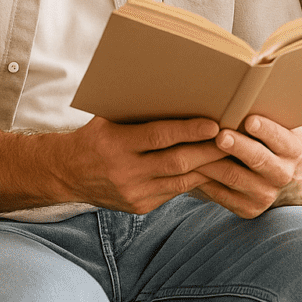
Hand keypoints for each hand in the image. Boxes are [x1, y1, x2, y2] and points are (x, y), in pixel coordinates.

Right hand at [53, 117, 229, 212]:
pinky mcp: (140, 207)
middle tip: (235, 138)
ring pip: (180, 181)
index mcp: (114, 144)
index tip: (214, 124)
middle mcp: (124, 172)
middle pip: (176, 162)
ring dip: (208, 167)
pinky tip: (212, 169)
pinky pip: (175, 192)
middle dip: (208, 150)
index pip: (158, 136)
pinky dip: (195, 180)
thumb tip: (180, 94)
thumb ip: (138, 111)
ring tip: (232, 154)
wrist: (67, 174)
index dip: (188, 131)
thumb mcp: (109, 118)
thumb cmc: (94, 136)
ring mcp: (133, 193)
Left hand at [194, 115, 301, 218]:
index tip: (250, 119)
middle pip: (257, 160)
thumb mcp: (291, 126)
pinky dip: (205, 181)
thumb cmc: (289, 142)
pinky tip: (191, 166)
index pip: (281, 139)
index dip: (266, 130)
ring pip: (234, 178)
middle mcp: (283, 175)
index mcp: (294, 150)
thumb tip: (248, 85)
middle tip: (220, 135)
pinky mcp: (250, 209)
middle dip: (237, 147)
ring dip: (212, 162)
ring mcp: (266, 195)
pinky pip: (222, 195)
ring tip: (193, 147)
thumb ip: (273, 113)